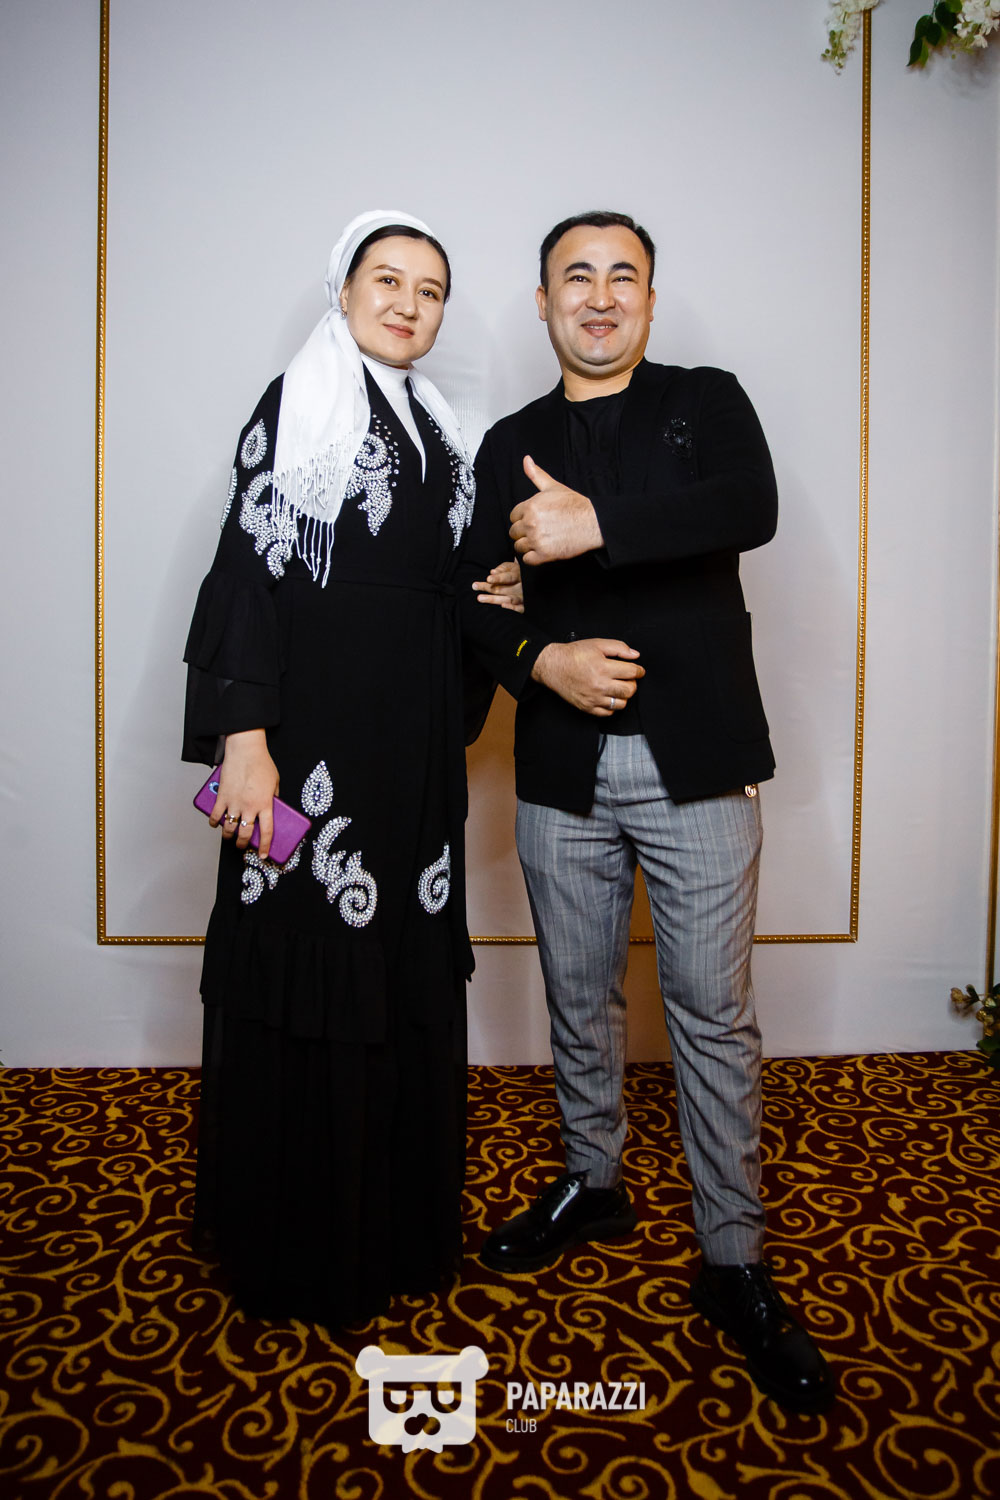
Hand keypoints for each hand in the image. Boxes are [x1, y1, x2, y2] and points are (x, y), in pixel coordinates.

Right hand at [210, 728, 279, 859]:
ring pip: (228, 828)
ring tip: (228, 837)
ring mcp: (234, 803)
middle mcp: (249, 807)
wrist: (245, 750)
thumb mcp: (275, 782)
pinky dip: (214, 822)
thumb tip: (273, 807)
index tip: (262, 855)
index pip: (266, 832)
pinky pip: (215, 815)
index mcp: (265, 804)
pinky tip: (215, 824)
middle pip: (244, 834)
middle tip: (241, 846)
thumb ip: (274, 797)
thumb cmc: (262, 763)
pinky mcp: (221, 797)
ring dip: (228, 836)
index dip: (264, 846)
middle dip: (242, 844)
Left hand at [472, 558, 523, 611]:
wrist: (529, 580)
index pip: (507, 577)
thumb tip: (492, 572)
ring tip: (480, 598)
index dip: (498, 578)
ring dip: (494, 599)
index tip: (488, 579)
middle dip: (489, 588)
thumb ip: (502, 569)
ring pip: (509, 599)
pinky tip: (502, 606)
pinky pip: (520, 609)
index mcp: (518, 575)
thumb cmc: (515, 572)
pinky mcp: (524, 605)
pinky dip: (513, 608)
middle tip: (475, 586)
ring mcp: (522, 596)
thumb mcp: (510, 567)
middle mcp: (521, 586)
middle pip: (504, 589)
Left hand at [509, 456, 603, 565]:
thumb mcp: (554, 487)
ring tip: (542, 540)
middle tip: (539, 530)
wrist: (593, 523)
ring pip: (519, 546)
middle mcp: (531, 523)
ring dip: (528, 545)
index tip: (535, 519)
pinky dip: (534, 557)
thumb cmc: (574, 505)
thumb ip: (536, 475)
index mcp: (531, 506)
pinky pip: (527, 559)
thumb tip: (526, 460)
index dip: (523, 518)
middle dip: (524, 532)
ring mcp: (537, 540)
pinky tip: (544, 549)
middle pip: (514, 532)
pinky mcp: (544, 555)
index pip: (513, 516)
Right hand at [531, 639, 642, 716]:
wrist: (553, 666)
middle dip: (633, 683)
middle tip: (628, 678)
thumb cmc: (573, 655)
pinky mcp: (587, 707)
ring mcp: (593, 698)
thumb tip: (635, 655)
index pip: (632, 672)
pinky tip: (608, 696)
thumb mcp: (597, 644)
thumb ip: (619, 648)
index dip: (639, 670)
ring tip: (618, 687)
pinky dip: (612, 706)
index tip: (638, 670)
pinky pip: (608, 713)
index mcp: (603, 668)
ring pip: (621, 704)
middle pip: (629, 690)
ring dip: (623, 695)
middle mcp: (599, 685)